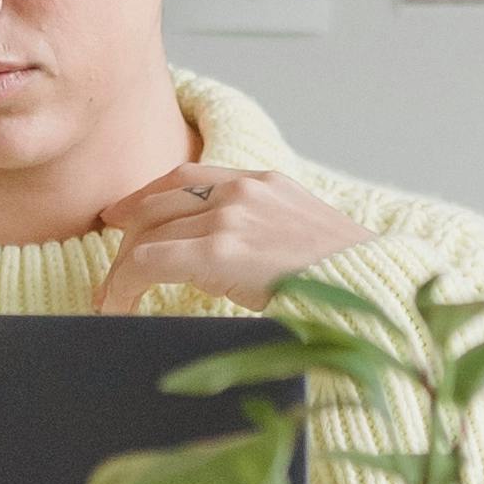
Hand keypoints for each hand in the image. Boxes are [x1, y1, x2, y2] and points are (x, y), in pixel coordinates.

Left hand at [90, 165, 371, 316]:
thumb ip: (267, 235)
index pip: (189, 176)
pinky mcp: (220, 251)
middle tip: (111, 257)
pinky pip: (149, 262)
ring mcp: (229, 217)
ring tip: (111, 296)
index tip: (127, 214)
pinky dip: (124, 284)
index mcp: (265, 182)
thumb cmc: (349, 279)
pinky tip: (117, 307)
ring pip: (148, 233)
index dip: (150, 196)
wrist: (373, 289)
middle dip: (128, 228)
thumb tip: (237, 264)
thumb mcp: (306, 239)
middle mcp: (243, 189)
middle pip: (160, 200)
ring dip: (123, 266)